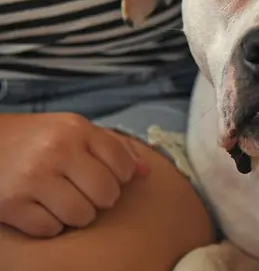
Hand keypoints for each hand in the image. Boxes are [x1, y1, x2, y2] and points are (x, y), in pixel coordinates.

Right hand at [0, 113, 147, 237]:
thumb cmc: (36, 138)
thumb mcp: (74, 130)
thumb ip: (113, 146)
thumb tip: (145, 171)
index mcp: (77, 130)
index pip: (123, 164)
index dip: (119, 176)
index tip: (105, 175)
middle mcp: (58, 152)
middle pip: (106, 194)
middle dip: (100, 198)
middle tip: (83, 190)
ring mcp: (33, 179)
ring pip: (82, 215)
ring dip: (76, 214)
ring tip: (62, 199)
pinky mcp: (11, 204)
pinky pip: (50, 229)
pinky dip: (49, 224)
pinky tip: (40, 208)